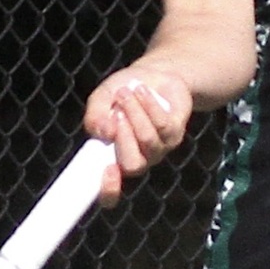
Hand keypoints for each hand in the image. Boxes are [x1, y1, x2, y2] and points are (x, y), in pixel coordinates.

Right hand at [84, 69, 191, 204]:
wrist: (152, 75)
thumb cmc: (123, 91)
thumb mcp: (101, 99)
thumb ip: (95, 116)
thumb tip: (103, 132)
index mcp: (112, 159)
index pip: (109, 193)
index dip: (108, 191)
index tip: (108, 171)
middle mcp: (137, 160)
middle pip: (132, 165)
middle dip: (123, 136)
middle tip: (116, 110)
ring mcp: (158, 150)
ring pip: (147, 141)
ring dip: (135, 113)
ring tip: (127, 93)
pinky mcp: (175, 135)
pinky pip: (162, 125)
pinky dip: (149, 105)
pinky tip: (142, 91)